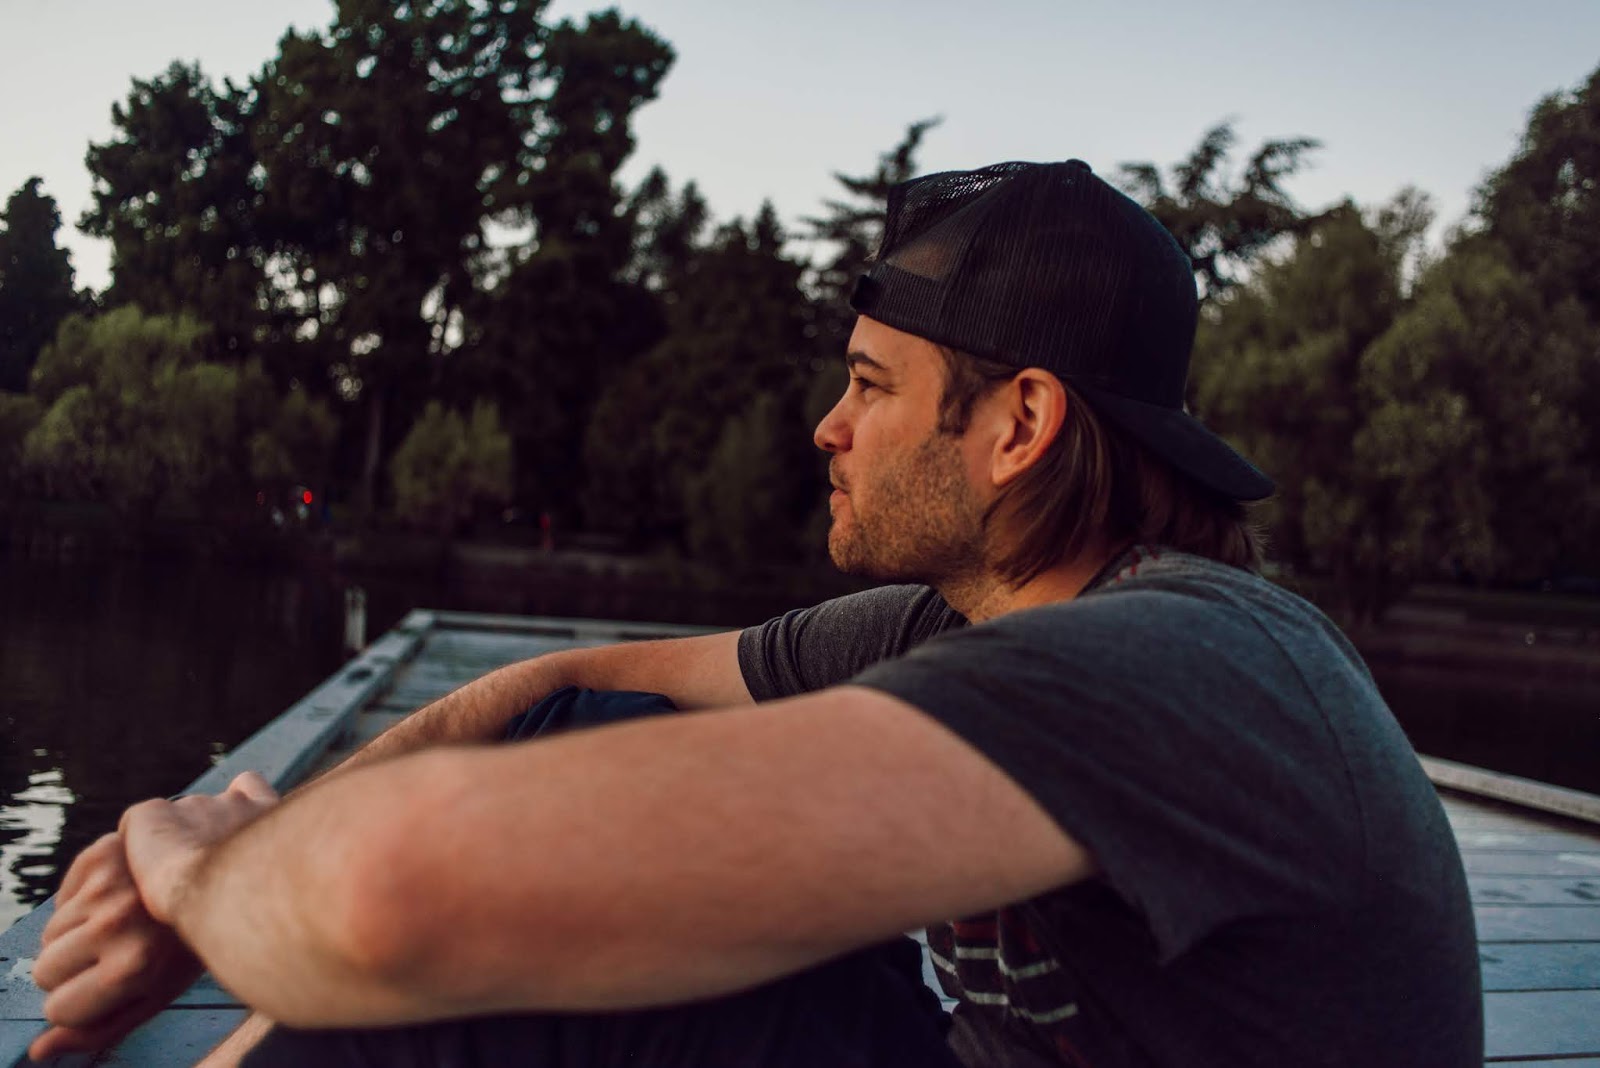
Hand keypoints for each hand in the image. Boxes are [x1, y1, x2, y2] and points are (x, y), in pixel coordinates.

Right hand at [27, 773, 278, 1061]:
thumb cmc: (193, 946)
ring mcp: (112, 884)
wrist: (237, 876)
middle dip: (71, 967)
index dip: (77, 1001)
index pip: (57, 1007)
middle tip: (116, 952)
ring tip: (126, 922)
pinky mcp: (107, 852)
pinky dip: (81, 896)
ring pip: (52, 929)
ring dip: (78, 930)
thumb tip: (40, 1051)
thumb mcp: (155, 997)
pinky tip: (121, 894)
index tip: (105, 989)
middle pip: (46, 968)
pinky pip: (62, 893)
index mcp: (131, 964)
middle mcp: (117, 922)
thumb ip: (99, 1028)